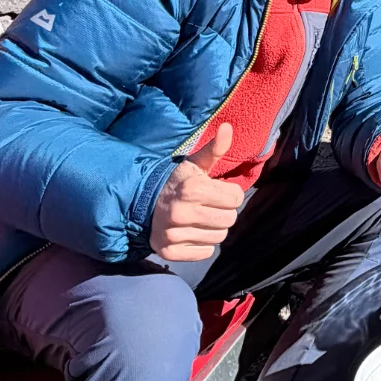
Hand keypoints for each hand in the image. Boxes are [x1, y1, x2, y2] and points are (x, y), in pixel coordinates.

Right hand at [151, 123, 245, 262]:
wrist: (144, 203)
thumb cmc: (177, 182)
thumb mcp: (194, 163)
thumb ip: (214, 149)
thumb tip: (227, 128)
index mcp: (192, 189)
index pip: (236, 198)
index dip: (229, 193)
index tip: (216, 191)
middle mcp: (182, 213)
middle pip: (230, 219)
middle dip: (223, 211)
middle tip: (207, 206)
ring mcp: (173, 235)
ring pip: (219, 237)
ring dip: (214, 228)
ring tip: (199, 218)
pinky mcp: (169, 252)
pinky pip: (205, 252)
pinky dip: (202, 244)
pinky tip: (191, 231)